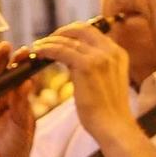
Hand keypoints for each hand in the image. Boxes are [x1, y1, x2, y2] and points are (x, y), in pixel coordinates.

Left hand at [34, 19, 134, 149]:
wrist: (114, 127)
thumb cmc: (108, 112)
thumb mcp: (106, 81)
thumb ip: (95, 66)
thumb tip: (73, 59)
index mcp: (118, 53)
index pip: (93, 32)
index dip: (73, 33)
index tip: (60, 39)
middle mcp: (111, 51)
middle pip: (81, 29)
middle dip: (61, 32)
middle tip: (46, 41)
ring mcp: (100, 57)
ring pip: (68, 40)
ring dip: (49, 41)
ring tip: (37, 48)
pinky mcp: (87, 65)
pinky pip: (60, 50)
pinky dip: (46, 49)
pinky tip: (37, 54)